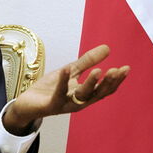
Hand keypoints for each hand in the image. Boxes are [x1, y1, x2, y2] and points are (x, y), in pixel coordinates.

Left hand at [2, 45, 128, 134]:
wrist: (27, 103)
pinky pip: (59, 93)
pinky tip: (67, 69)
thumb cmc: (49, 88)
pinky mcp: (51, 105)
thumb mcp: (70, 71)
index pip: (104, 89)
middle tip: (117, 70)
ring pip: (81, 95)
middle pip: (97, 94)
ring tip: (98, 71)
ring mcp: (65, 104)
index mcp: (85, 95)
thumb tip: (107, 48)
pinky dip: (63, 81)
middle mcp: (78, 102)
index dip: (116, 80)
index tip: (126, 68)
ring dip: (90, 83)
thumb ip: (87, 61)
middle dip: (108, 82)